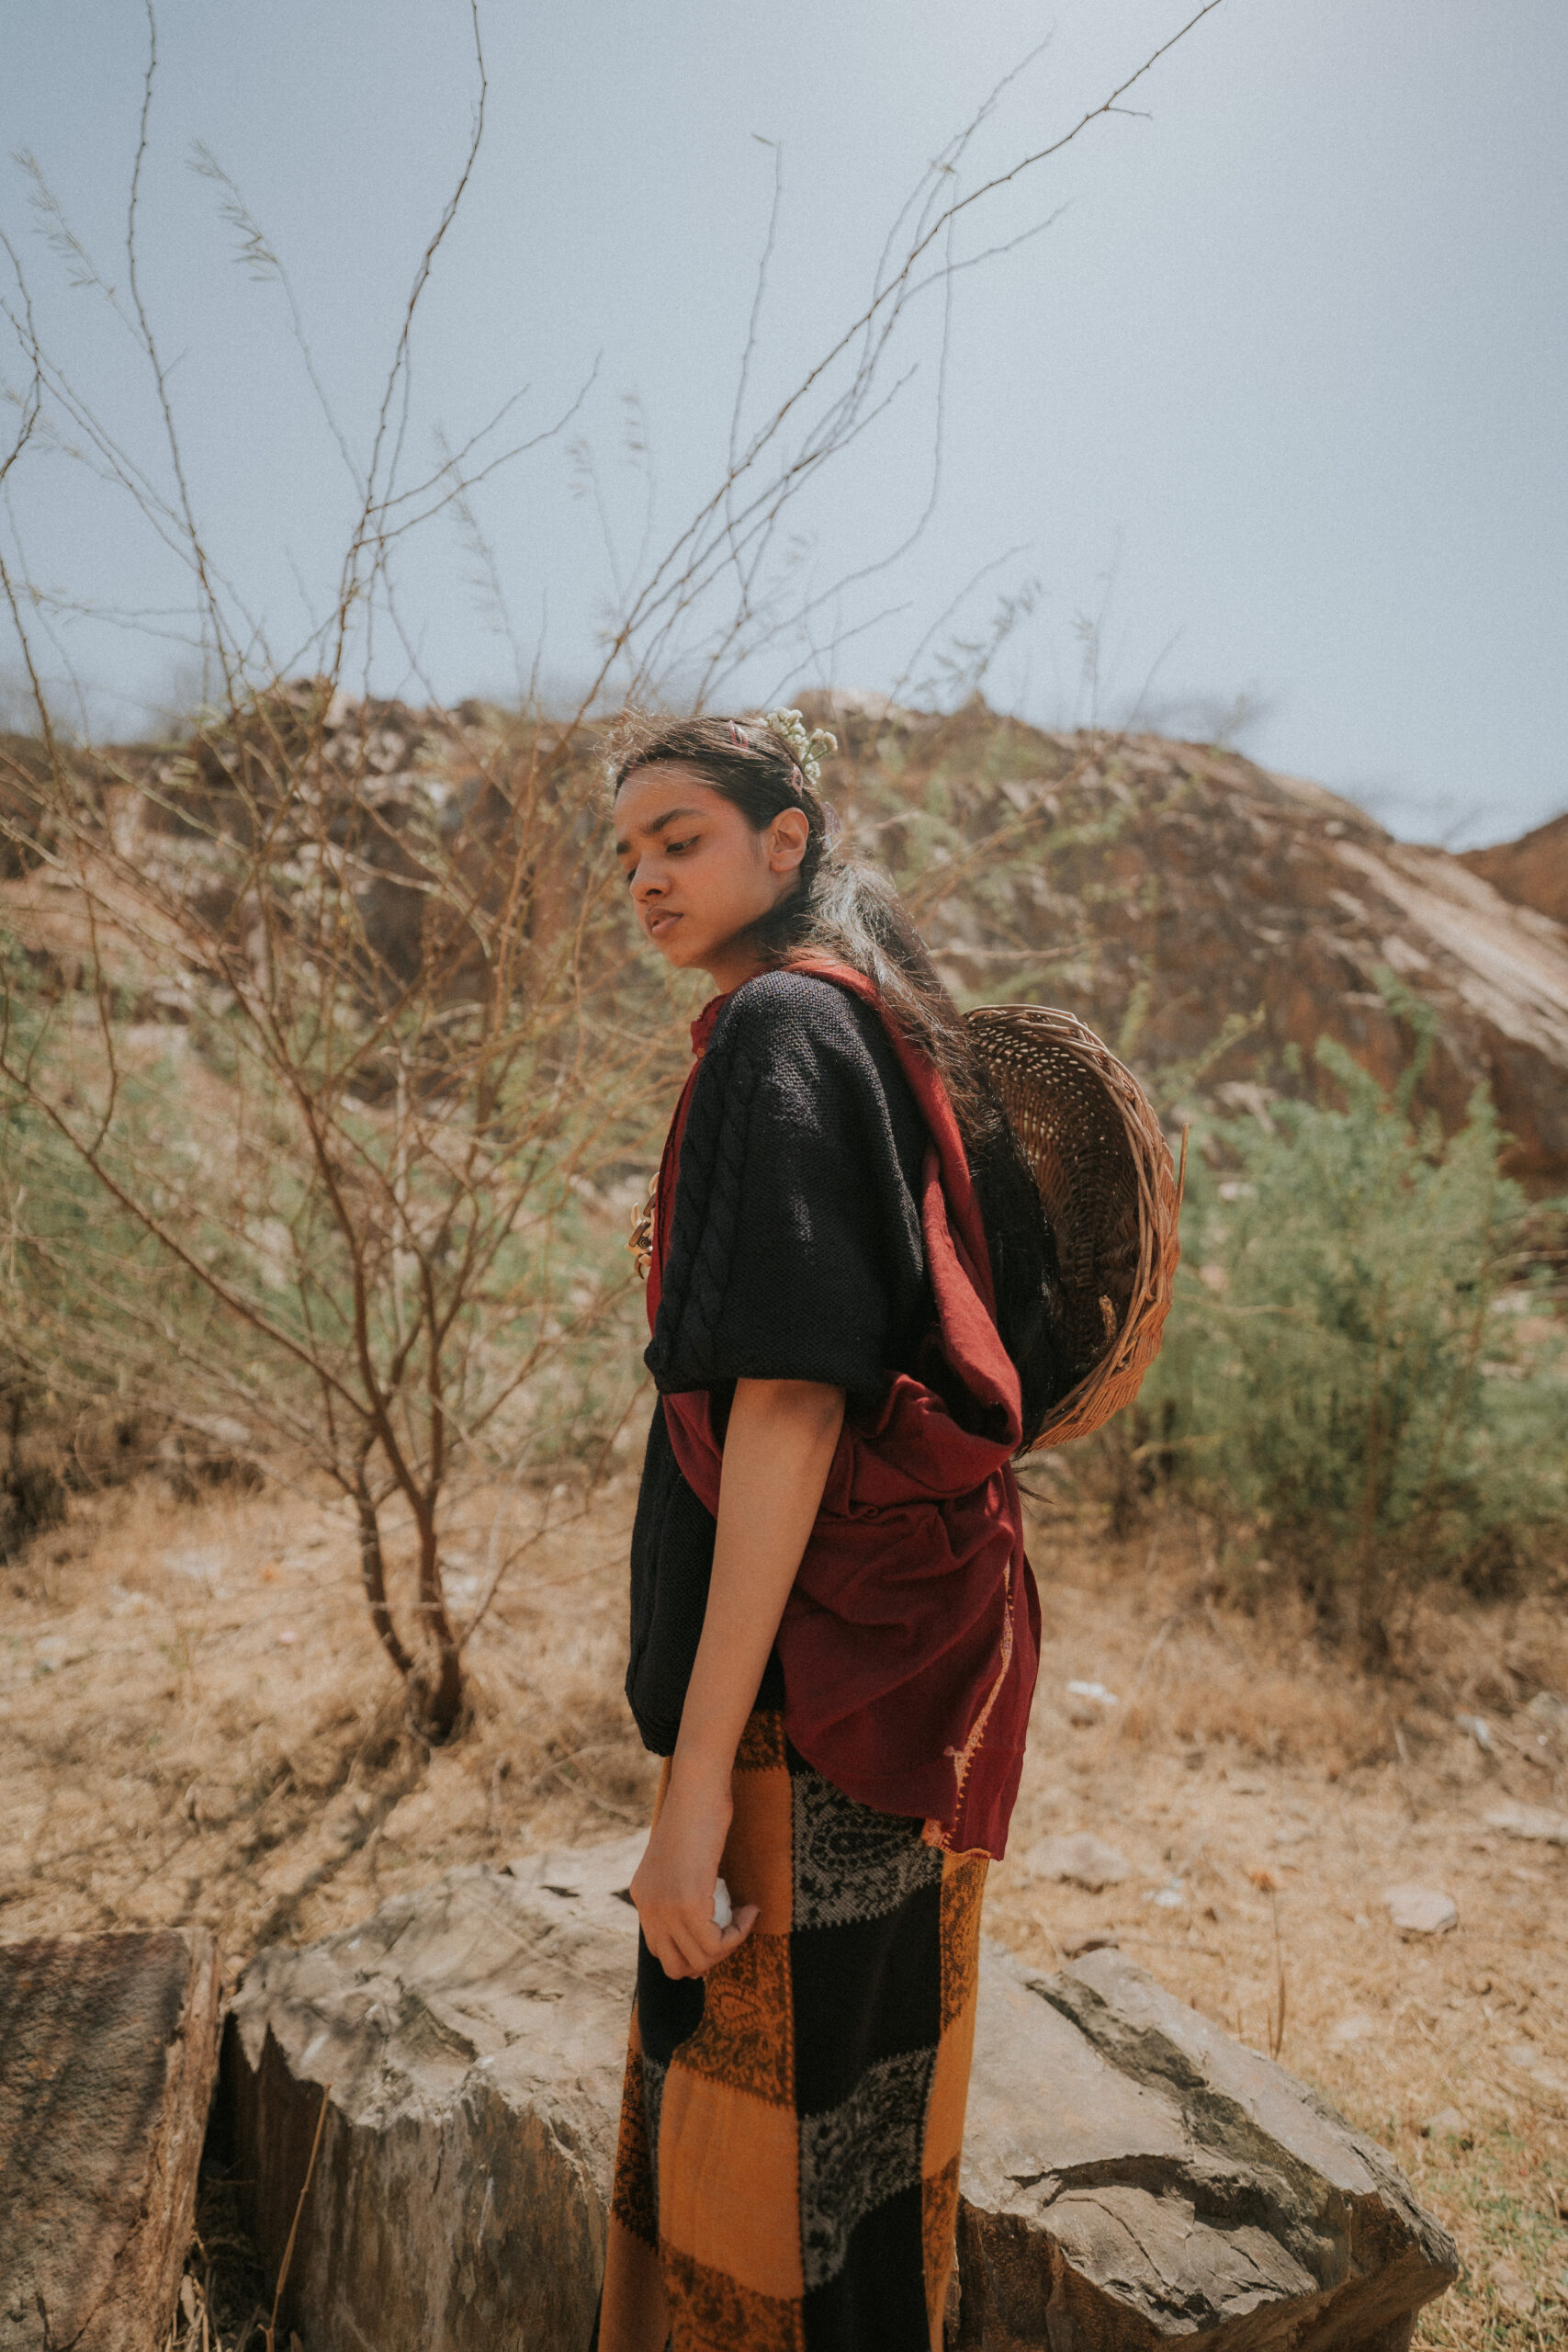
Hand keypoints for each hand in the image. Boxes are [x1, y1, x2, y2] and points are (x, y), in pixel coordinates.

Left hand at [630, 1767, 759, 1979]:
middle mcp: (647, 1908)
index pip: (662, 1950)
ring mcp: (665, 1908)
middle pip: (676, 1966)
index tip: (721, 1928)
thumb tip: (704, 1916)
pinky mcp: (688, 1904)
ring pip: (701, 1959)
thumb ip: (680, 1887)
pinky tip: (750, 1908)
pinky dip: (740, 1932)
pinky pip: (716, 1942)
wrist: (698, 1789)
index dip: (695, 1950)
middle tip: (732, 1930)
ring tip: (744, 1914)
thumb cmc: (698, 1814)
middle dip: (710, 1957)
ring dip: (731, 1943)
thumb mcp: (680, 1858)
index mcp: (643, 1898)